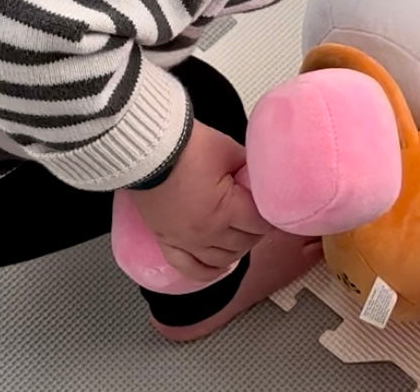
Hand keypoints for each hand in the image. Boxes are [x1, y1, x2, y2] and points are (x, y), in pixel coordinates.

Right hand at [127, 120, 273, 283]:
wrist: (146, 149)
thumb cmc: (185, 147)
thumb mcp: (227, 149)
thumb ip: (246, 164)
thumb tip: (257, 171)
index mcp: (226, 210)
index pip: (260, 224)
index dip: (270, 215)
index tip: (273, 208)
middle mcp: (208, 232)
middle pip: (243, 243)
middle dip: (254, 231)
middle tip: (257, 217)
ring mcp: (186, 240)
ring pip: (220, 260)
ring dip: (236, 251)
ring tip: (242, 238)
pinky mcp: (166, 240)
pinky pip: (189, 268)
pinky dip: (206, 273)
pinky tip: (218, 269)